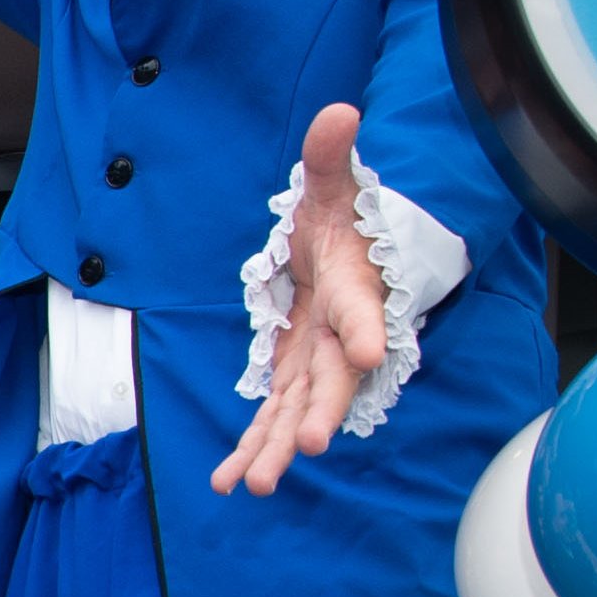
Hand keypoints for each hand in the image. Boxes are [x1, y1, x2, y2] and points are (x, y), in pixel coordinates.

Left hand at [223, 103, 388, 495]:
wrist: (350, 252)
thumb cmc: (345, 219)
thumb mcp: (334, 182)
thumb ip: (333, 154)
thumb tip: (339, 111)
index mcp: (356, 289)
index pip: (364, 310)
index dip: (365, 329)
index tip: (367, 353)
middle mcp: (340, 335)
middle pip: (332, 378)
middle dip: (320, 411)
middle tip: (309, 444)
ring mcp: (314, 360)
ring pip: (298, 409)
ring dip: (277, 446)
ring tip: (257, 485)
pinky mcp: (290, 375)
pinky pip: (271, 417)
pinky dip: (252, 447)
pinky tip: (229, 483)